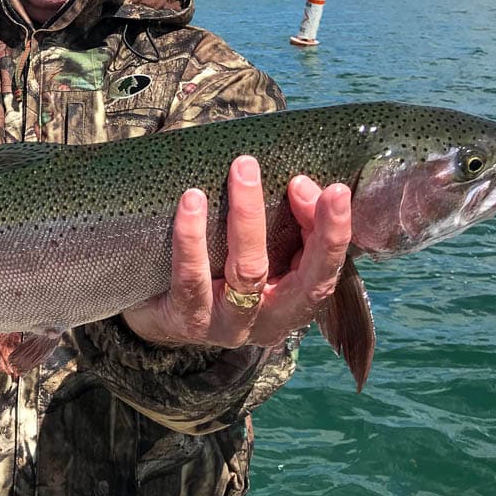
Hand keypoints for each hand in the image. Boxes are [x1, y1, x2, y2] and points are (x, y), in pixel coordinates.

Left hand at [122, 155, 351, 348]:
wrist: (161, 316)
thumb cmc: (216, 272)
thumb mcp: (256, 253)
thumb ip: (279, 226)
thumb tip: (295, 178)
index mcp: (294, 302)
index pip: (326, 269)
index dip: (332, 232)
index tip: (334, 190)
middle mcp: (270, 319)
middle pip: (304, 280)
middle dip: (312, 228)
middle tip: (300, 180)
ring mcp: (230, 323)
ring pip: (248, 271)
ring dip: (247, 218)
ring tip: (242, 172)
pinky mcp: (189, 318)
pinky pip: (192, 277)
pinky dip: (192, 238)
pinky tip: (191, 202)